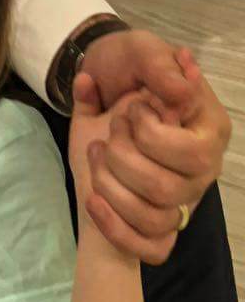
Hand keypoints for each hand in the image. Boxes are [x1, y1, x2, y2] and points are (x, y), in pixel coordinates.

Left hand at [80, 30, 229, 262]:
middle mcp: (202, 169)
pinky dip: (116, 227)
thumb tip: (183, 69)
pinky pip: (152, 249)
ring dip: (110, 184)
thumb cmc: (121, 69)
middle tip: (111, 132)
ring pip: (154, 217)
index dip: (151, 134)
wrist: (97, 86)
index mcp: (208, 128)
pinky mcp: (160, 224)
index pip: (193, 153)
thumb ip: (158, 64)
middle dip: (124, 159)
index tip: (131, 108)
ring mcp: (182, 199)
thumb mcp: (136, 53)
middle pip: (167, 189)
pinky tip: (93, 199)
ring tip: (95, 154)